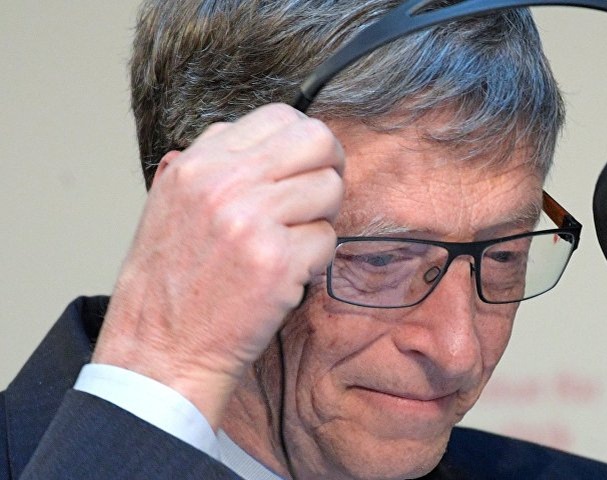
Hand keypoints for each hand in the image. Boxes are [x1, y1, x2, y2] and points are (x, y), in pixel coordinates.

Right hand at [92, 104, 344, 424]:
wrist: (160, 353)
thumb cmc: (170, 287)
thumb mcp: (171, 206)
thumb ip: (212, 166)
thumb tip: (260, 142)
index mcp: (199, 163)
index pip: (280, 117)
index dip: (304, 144)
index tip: (303, 170)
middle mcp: (224, 183)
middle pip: (318, 141)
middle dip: (327, 171)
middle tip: (316, 203)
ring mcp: (252, 219)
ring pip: (330, 190)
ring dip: (320, 222)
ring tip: (288, 248)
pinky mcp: (277, 260)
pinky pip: (328, 240)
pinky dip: (315, 263)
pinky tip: (284, 279)